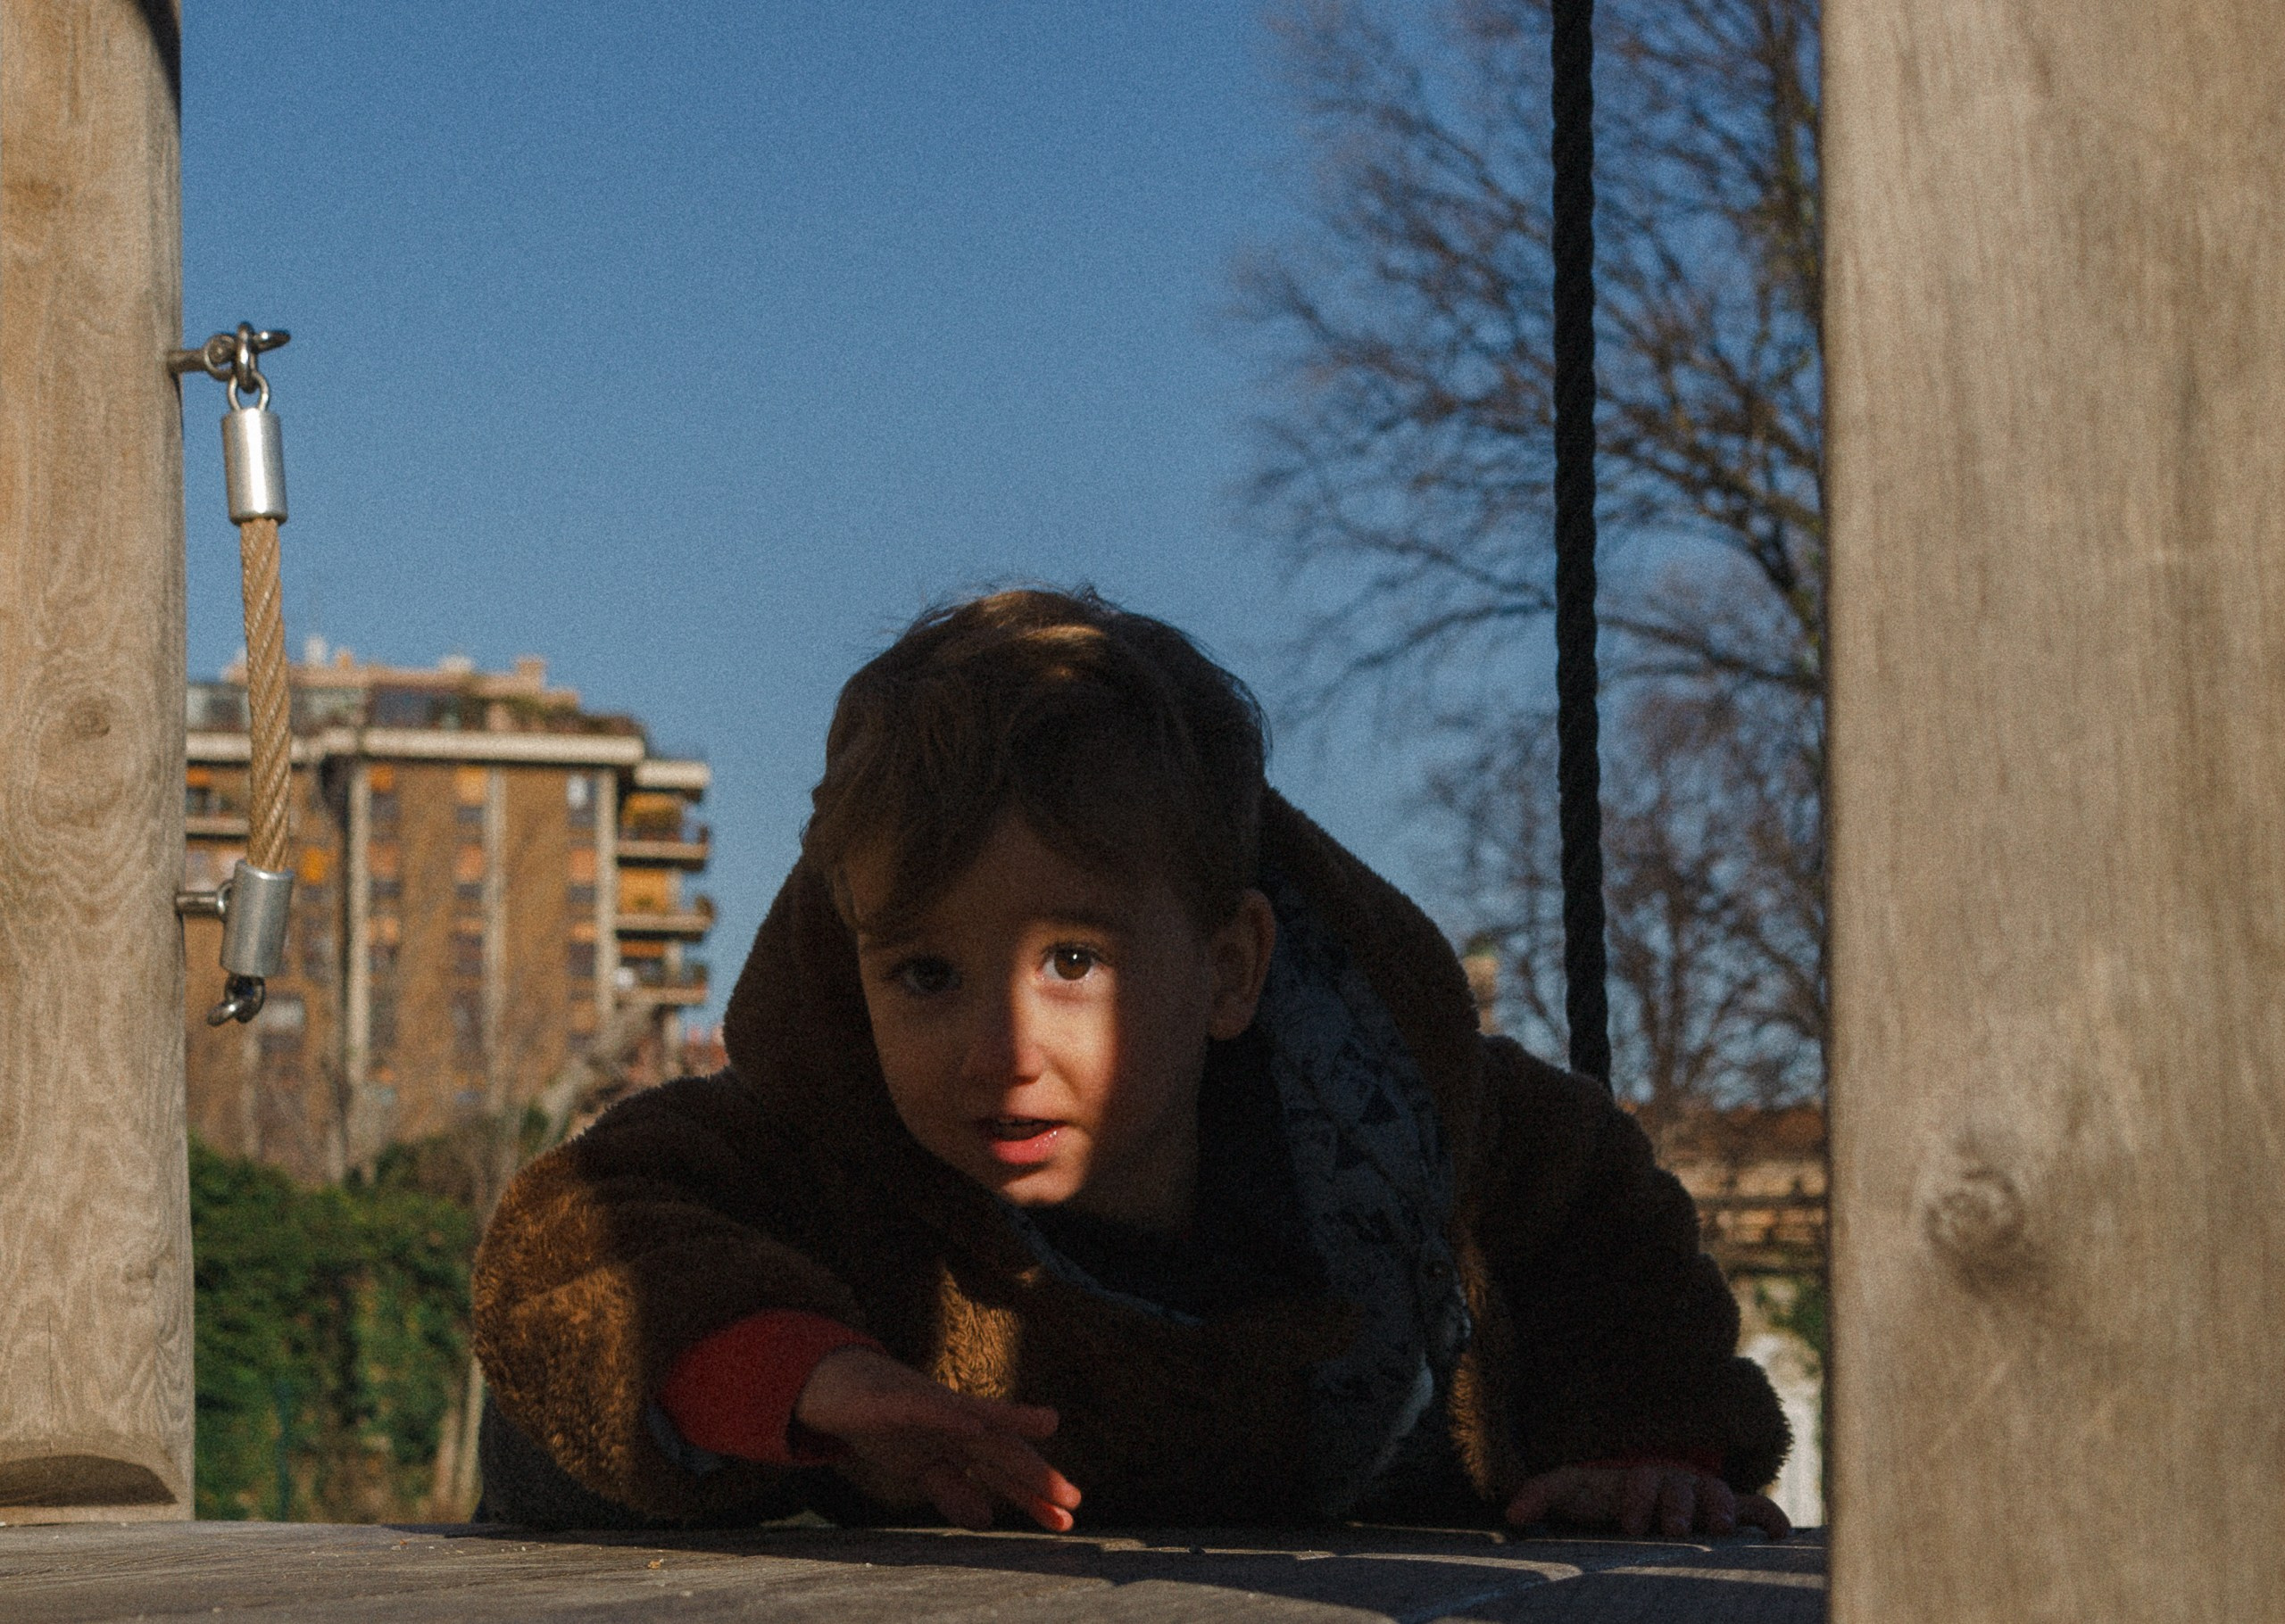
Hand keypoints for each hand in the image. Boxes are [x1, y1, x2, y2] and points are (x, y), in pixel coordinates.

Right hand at [792, 1345, 1081, 1532]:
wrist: (839, 1388)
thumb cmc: (886, 1425)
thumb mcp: (920, 1468)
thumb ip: (953, 1490)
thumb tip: (987, 1520)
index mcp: (962, 1443)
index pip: (1004, 1473)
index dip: (1033, 1498)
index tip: (1066, 1524)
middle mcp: (957, 1422)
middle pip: (1001, 1449)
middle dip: (1036, 1474)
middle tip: (1073, 1499)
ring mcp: (932, 1407)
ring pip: (977, 1417)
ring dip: (1012, 1421)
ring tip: (1048, 1423)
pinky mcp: (900, 1401)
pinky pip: (928, 1409)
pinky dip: (951, 1415)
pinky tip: (974, 1424)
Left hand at [1505, 1462, 1789, 1539]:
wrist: (1645, 1483)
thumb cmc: (1606, 1493)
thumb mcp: (1575, 1489)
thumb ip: (1543, 1493)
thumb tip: (1510, 1511)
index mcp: (1638, 1477)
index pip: (1639, 1483)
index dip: (1636, 1500)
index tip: (1631, 1525)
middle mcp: (1675, 1480)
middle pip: (1681, 1487)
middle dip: (1677, 1506)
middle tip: (1674, 1529)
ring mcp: (1705, 1493)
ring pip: (1718, 1495)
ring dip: (1722, 1509)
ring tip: (1722, 1530)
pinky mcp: (1733, 1508)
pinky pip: (1757, 1508)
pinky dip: (1770, 1518)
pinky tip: (1783, 1535)